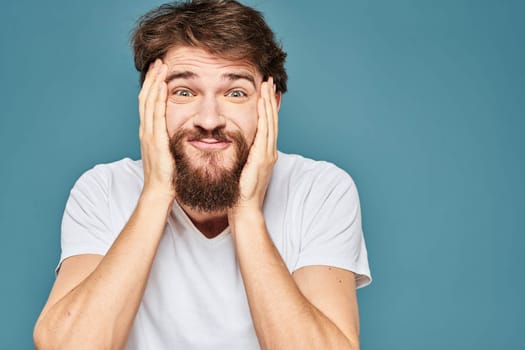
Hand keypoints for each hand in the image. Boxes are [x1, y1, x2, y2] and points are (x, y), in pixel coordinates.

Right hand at [138, 59, 174, 199]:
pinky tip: (162, 87)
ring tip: (160, 67)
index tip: (159, 72)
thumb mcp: (168, 152)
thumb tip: (180, 130)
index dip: (153, 86)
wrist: (159, 192)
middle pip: (146, 97)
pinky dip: (158, 99)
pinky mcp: (155, 140)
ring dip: (154, 83)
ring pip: (149, 102)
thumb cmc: (167, 175)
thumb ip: (170, 139)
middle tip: (158, 62)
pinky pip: (156, 115)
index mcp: (149, 132)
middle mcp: (146, 130)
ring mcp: (148, 134)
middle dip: (152, 78)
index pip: (149, 103)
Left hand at [230, 77, 278, 213]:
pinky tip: (262, 104)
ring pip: (270, 123)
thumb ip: (242, 157)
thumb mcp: (242, 169)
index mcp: (264, 153)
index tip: (264, 92)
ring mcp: (268, 154)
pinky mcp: (263, 158)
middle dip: (270, 100)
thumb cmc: (239, 193)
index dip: (266, 108)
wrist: (244, 210)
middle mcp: (269, 151)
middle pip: (271, 120)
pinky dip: (264, 117)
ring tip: (267, 86)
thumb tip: (235, 147)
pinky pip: (265, 132)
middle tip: (269, 82)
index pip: (267, 125)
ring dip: (268, 103)